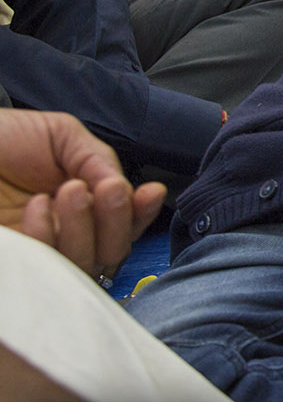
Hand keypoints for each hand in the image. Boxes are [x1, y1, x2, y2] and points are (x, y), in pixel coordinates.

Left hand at [0, 111, 165, 276]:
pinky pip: (44, 266)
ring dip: (86, 227)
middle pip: (112, 252)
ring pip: (83, 264)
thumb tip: (123, 189)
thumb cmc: (2, 137)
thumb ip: (99, 159)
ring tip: (69, 190)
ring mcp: (37, 252)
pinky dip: (49, 236)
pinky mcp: (14, 263)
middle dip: (118, 221)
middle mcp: (64, 233)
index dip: (140, 214)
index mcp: (82, 203)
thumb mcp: (61, 135)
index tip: (149, 192)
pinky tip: (40, 207)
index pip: (122, 223)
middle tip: (108, 191)